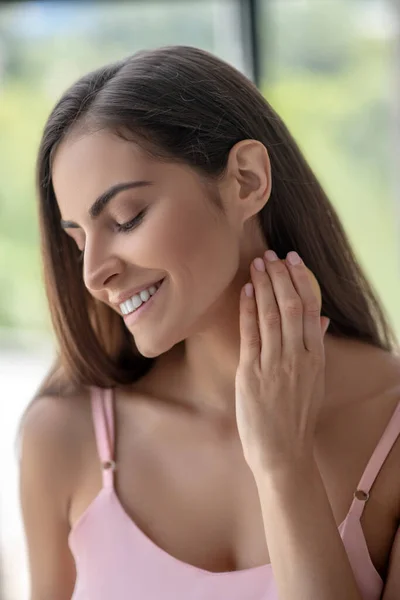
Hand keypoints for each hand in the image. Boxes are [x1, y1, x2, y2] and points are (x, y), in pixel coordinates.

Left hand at [235, 250, 329, 473]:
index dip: (301, 280)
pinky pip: (251, 335)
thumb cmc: (296, 418)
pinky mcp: (252, 373)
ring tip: (257, 264)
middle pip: (292, 306)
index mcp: (315, 358)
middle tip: (271, 254)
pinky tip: (245, 291)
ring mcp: (275, 364)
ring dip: (264, 286)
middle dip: (280, 276)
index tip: (293, 260)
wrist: (283, 453)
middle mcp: (297, 357)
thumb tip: (321, 319)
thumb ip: (315, 347)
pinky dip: (248, 310)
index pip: (311, 309)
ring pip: (272, 315)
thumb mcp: (314, 381)